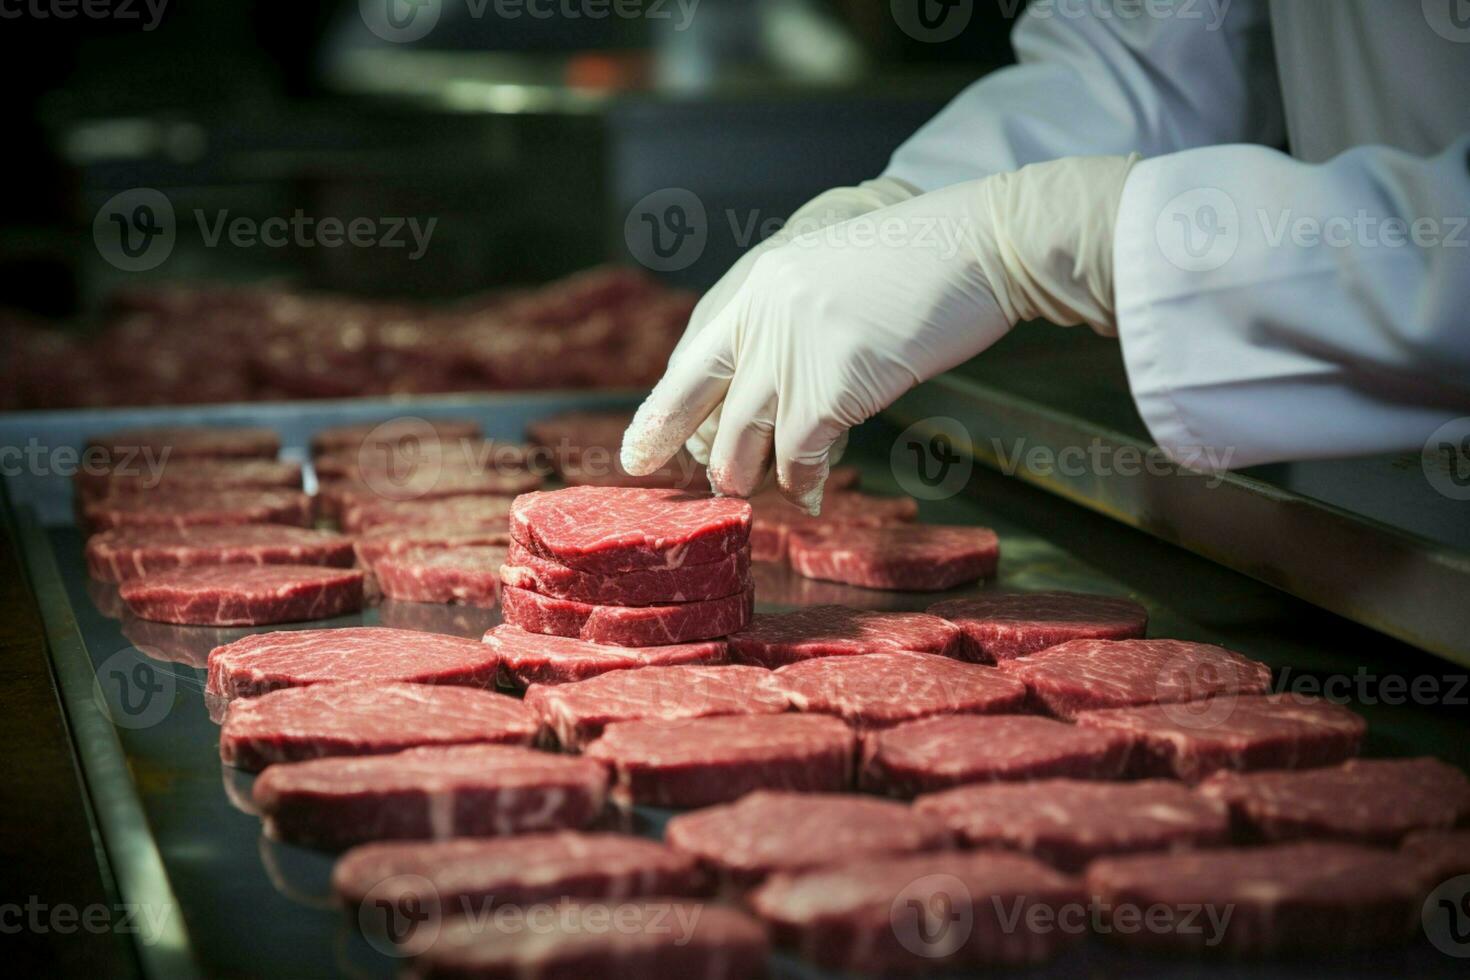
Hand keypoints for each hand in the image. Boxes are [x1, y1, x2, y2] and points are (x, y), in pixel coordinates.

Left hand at [622, 155, 1136, 510]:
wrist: (980, 247)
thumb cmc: (925, 268)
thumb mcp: (834, 285)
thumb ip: (794, 333)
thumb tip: (779, 411)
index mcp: (759, 286)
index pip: (693, 357)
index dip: (664, 405)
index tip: (642, 440)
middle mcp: (762, 316)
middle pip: (697, 399)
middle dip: (673, 447)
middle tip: (656, 478)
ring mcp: (792, 351)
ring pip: (741, 438)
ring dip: (743, 474)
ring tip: (745, 494)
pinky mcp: (830, 386)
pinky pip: (800, 455)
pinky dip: (804, 482)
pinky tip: (811, 496)